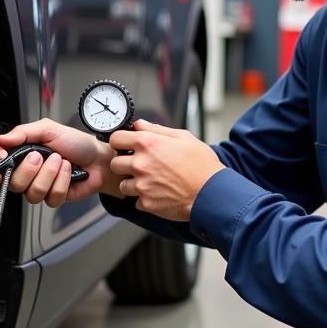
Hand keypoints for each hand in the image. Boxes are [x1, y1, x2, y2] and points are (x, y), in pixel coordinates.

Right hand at [0, 119, 121, 207]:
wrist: (98, 158)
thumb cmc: (75, 142)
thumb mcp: (48, 129)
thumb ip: (23, 132)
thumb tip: (2, 139)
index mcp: (22, 154)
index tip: (3, 156)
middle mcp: (28, 172)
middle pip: (13, 183)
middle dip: (29, 169)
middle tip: (42, 156)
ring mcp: (40, 186)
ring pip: (32, 192)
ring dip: (49, 174)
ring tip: (61, 162)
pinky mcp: (53, 198)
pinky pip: (51, 198)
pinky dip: (62, 182)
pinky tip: (68, 173)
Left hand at [108, 120, 224, 220]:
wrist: (212, 194)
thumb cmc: (202, 166)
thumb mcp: (184, 138)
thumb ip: (157, 130)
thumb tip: (140, 124)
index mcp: (148, 144)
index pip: (116, 139)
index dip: (120, 142)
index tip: (125, 146)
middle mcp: (141, 164)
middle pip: (115, 163)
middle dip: (124, 164)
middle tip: (140, 167)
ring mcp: (142, 185)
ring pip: (123, 185)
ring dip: (133, 184)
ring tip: (152, 182)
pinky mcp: (146, 203)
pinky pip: (136, 201)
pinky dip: (145, 199)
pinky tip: (159, 194)